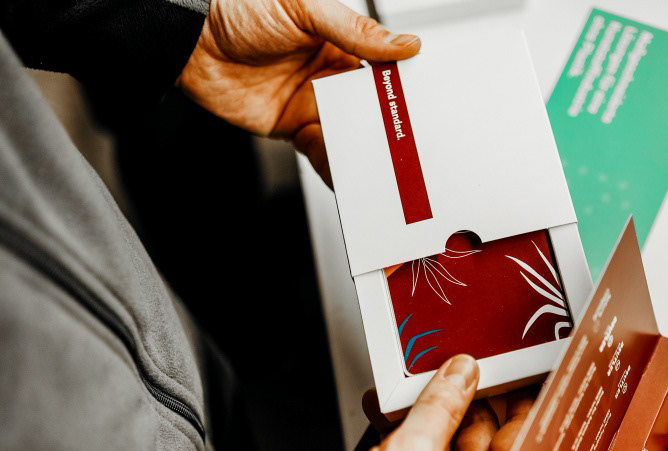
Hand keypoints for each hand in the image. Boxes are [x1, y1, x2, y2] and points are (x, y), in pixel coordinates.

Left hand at [178, 0, 420, 185]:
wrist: (188, 39)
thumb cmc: (237, 7)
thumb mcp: (305, 8)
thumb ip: (355, 31)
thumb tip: (404, 44)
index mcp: (341, 42)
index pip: (383, 70)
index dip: (400, 87)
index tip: (417, 102)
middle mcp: (329, 74)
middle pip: (371, 106)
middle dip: (386, 122)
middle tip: (401, 136)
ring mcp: (311, 103)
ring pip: (350, 131)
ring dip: (363, 144)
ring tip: (376, 155)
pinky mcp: (292, 128)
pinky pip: (321, 148)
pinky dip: (333, 157)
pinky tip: (342, 157)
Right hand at [315, 355, 534, 450]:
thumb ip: (440, 406)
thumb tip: (461, 375)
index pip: (523, 433)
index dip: (519, 395)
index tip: (513, 367)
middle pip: (483, 436)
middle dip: (467, 398)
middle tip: (455, 366)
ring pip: (448, 447)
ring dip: (430, 414)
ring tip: (411, 386)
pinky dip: (408, 437)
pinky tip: (388, 415)